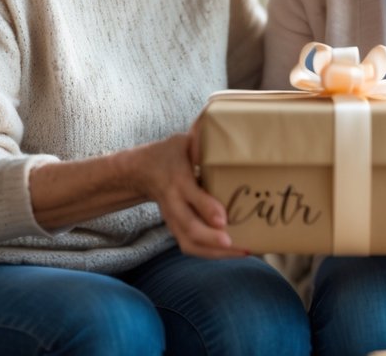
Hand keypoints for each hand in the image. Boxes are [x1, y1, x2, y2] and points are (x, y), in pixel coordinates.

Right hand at [136, 133, 246, 259]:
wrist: (142, 171)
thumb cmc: (170, 154)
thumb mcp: (182, 142)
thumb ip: (200, 139)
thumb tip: (222, 132)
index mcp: (178, 179)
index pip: (191, 196)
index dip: (207, 208)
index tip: (224, 219)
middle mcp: (174, 202)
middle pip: (188, 226)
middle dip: (211, 239)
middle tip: (234, 244)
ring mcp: (172, 218)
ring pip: (188, 242)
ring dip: (214, 252)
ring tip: (243, 251)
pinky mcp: (175, 228)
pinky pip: (190, 246)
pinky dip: (210, 254)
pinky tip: (233, 252)